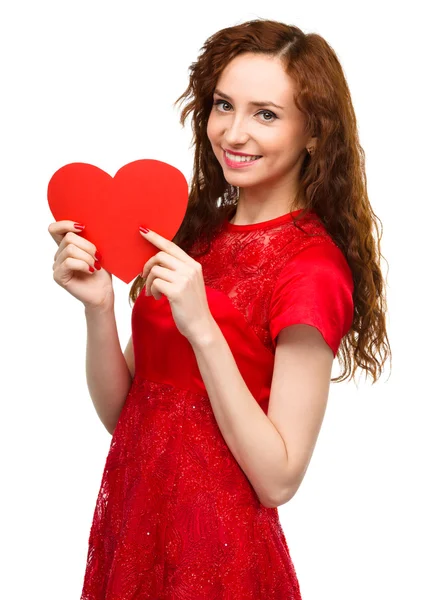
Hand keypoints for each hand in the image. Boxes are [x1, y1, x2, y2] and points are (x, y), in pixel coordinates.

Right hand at [48, 220, 113, 310]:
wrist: (104, 292)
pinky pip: (69, 262)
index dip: (66, 224)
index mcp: (66, 245)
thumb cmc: (102, 272)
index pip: (55, 229)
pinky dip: (83, 265)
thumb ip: (89, 238)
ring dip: (87, 257)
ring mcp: (57, 265)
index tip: (83, 228)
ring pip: (70, 250)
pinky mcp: (59, 276)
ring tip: (95, 266)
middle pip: (68, 238)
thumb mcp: (98, 251)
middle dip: (88, 246)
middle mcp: (59, 254)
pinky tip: (90, 271)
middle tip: (98, 257)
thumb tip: (88, 224)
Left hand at [140, 226, 213, 342]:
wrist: (200, 326)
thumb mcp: (189, 284)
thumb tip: (157, 261)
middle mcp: (190, 269)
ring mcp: (184, 280)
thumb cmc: (191, 306)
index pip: (172, 246)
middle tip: (143, 277)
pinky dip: (152, 290)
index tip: (143, 231)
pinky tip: (157, 298)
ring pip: (155, 270)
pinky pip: (155, 283)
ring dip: (149, 282)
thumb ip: (178, 271)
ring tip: (152, 292)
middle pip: (160, 256)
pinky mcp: (176, 291)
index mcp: (194, 265)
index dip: (156, 238)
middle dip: (147, 266)